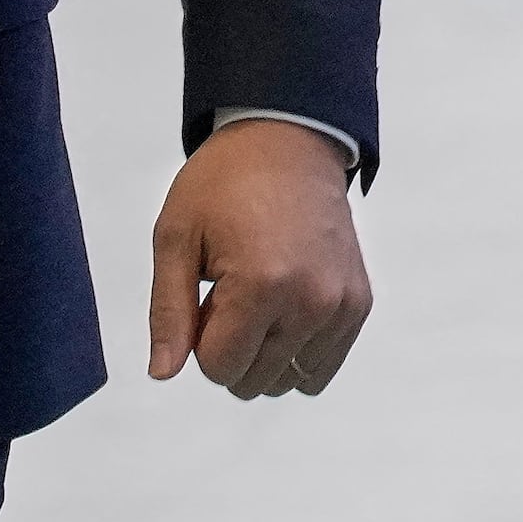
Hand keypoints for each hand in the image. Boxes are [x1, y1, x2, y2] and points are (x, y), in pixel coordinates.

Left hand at [145, 120, 371, 399]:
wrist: (289, 139)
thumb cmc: (225, 182)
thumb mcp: (176, 236)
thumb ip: (168, 312)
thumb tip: (164, 373)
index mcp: (262, 285)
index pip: (218, 368)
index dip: (199, 338)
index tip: (206, 292)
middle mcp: (311, 301)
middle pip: (254, 382)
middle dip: (232, 347)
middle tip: (231, 289)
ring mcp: (341, 304)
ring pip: (288, 380)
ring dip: (266, 352)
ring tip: (262, 293)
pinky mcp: (358, 302)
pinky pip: (321, 366)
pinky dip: (298, 349)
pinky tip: (287, 305)